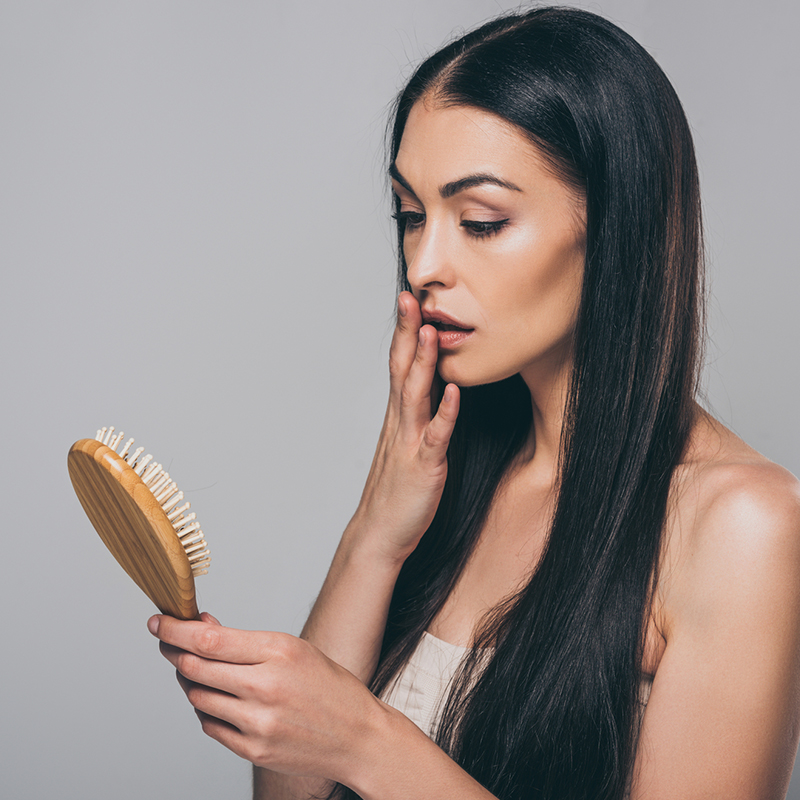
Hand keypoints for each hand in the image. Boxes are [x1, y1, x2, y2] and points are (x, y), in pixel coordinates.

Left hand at [149, 613, 383, 786]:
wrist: (357, 737)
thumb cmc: (328, 687)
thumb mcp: (294, 649)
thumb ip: (245, 642)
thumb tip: (202, 626)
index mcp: (279, 652)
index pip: (209, 640)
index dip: (175, 629)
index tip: (158, 621)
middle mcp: (265, 687)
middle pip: (194, 668)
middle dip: (173, 651)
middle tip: (167, 642)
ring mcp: (257, 723)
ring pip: (197, 696)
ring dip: (189, 680)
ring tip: (198, 669)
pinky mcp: (253, 749)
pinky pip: (209, 725)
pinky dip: (205, 708)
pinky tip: (216, 697)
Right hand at [351, 291, 459, 561]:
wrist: (379, 534)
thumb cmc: (396, 491)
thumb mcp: (405, 444)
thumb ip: (417, 416)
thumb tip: (433, 390)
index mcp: (398, 416)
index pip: (399, 365)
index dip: (404, 331)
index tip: (409, 299)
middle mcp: (400, 423)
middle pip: (402, 369)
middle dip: (407, 331)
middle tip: (410, 296)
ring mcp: (410, 443)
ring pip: (415, 395)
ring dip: (423, 363)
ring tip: (430, 331)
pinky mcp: (423, 466)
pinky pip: (435, 436)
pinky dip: (444, 413)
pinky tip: (453, 392)